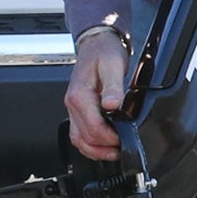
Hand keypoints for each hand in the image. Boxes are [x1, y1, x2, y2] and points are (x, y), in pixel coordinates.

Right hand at [64, 29, 130, 160]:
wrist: (97, 44)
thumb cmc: (104, 52)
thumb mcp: (113, 65)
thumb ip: (113, 87)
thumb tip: (113, 105)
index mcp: (79, 95)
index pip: (92, 127)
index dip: (109, 138)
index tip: (123, 139)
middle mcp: (72, 104)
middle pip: (84, 137)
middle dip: (103, 147)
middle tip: (121, 149)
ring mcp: (73, 108)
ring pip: (78, 139)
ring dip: (94, 150)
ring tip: (112, 153)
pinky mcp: (77, 110)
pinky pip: (78, 134)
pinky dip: (89, 144)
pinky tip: (102, 146)